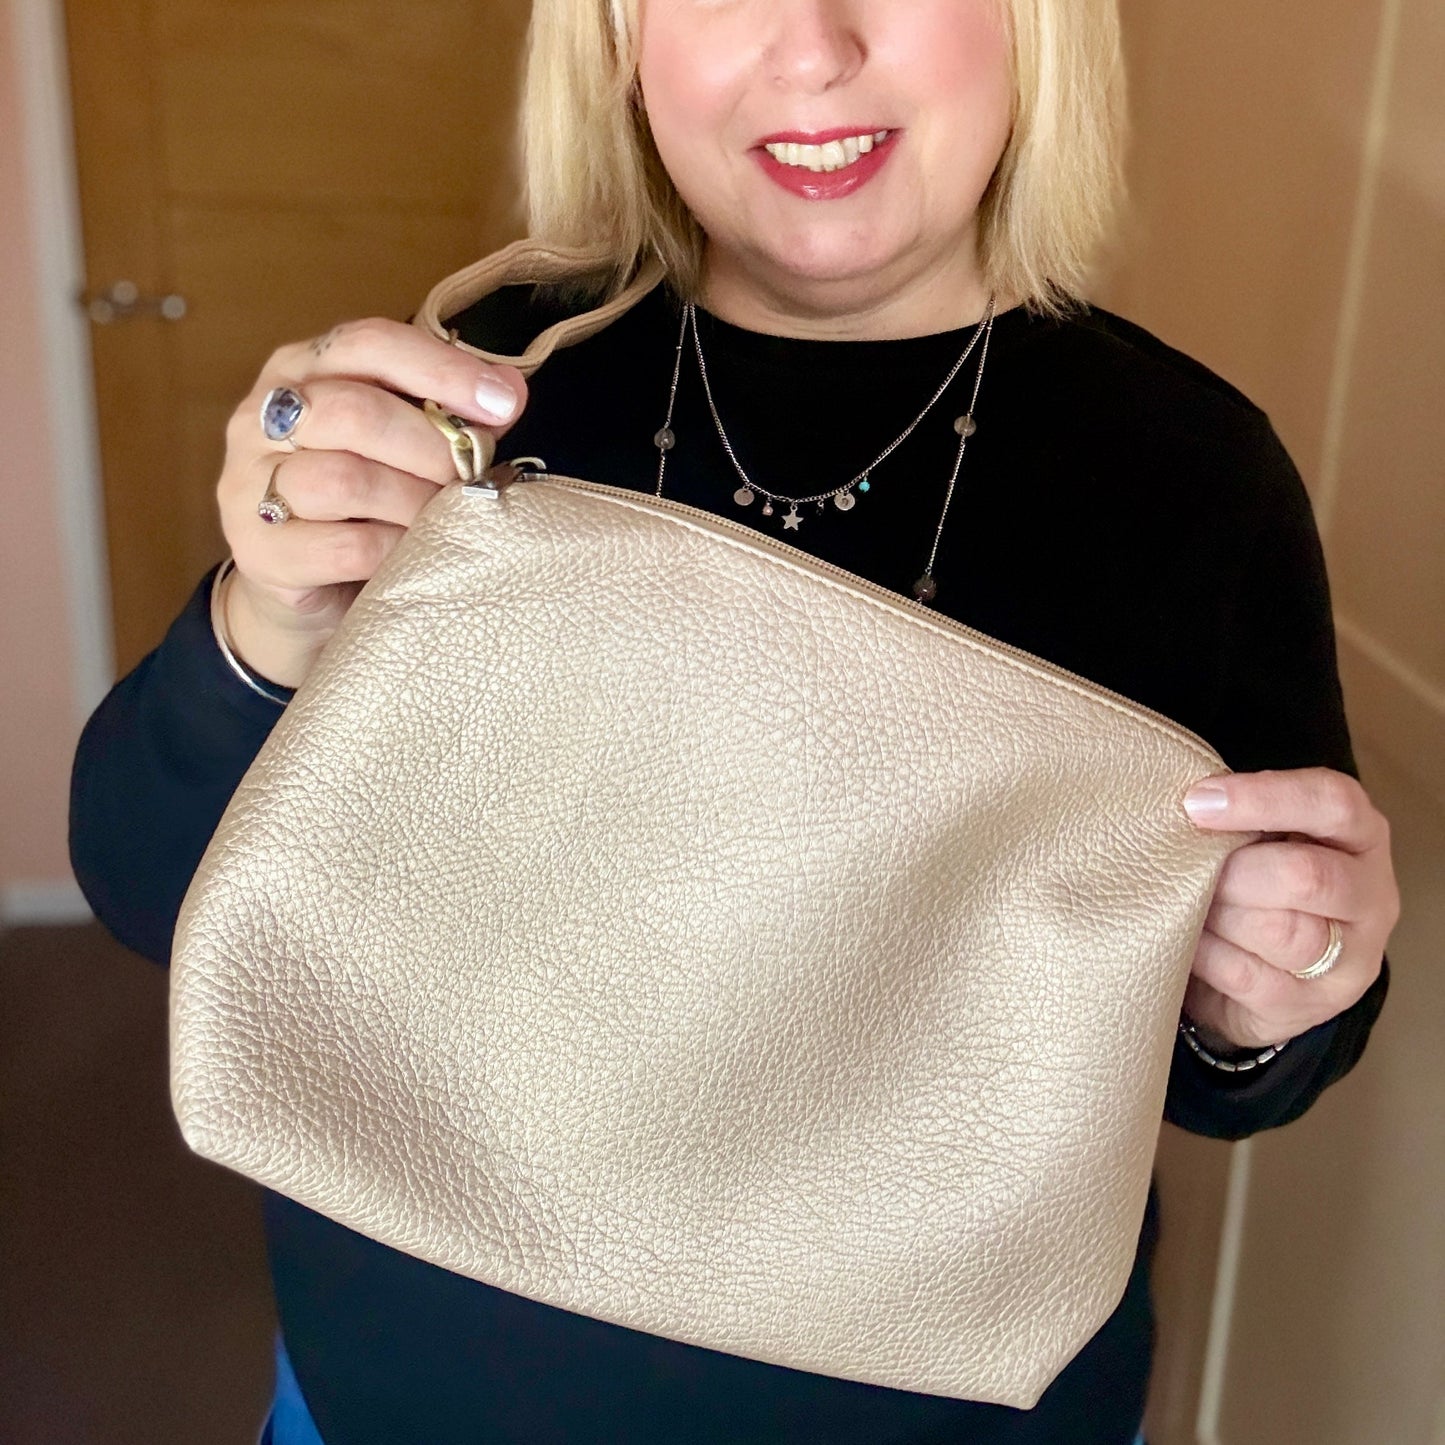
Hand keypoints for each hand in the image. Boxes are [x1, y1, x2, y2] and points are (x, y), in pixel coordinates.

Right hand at [216, 318, 527, 687]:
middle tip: (469, 477)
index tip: (502, 405)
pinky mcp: (261, 552)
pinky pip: (346, 547)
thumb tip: (508, 394)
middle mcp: (262, 416)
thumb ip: (447, 413)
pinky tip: (414, 554)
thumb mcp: (400, 445)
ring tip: (442, 519)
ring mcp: (249, 484)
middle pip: (354, 411)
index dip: (442, 370)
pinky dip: (396, 550)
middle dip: (431, 447)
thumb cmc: (362, 503)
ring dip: (414, 501)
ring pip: (346, 480)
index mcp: (302, 369)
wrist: (305, 590)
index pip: (368, 343)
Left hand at [1181, 768, 1397, 1052]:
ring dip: (1218, 913)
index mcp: (1361, 836)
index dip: (1263, 798)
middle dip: (1232, 871)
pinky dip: (1204, 951)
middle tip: (1188, 869)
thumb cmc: (1259, 882)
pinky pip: (1244, 974)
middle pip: (1306, 875)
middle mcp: (1370, 896)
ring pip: (1280, 931)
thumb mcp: (1263, 838)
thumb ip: (1243, 818)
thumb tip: (1191, 804)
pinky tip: (1188, 938)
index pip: (1333, 803)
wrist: (1265, 975)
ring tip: (1188, 903)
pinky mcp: (1308, 1004)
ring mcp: (1349, 959)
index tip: (1197, 803)